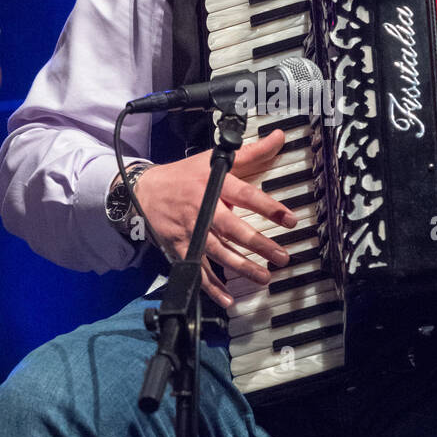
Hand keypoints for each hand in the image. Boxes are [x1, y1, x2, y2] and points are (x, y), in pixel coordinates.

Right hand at [134, 129, 297, 306]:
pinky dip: (212, 287)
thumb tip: (279, 136)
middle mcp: (203, 208)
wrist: (145, 191)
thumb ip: (252, 152)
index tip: (290, 219)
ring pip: (218, 252)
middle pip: (233, 229)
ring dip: (242, 267)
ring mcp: (191, 231)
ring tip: (265, 277)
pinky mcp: (180, 248)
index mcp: (214, 184)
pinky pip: (198, 270)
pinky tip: (228, 299)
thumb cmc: (186, 175)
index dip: (269, 207)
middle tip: (282, 257)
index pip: (246, 195)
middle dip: (258, 245)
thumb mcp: (217, 160)